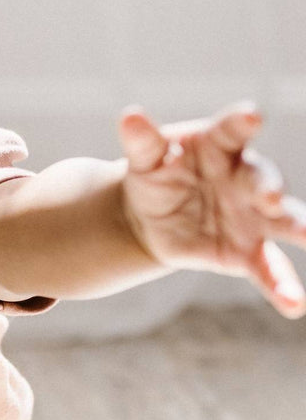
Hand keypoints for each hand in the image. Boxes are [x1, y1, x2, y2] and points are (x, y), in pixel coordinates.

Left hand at [117, 100, 305, 318]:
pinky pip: (268, 270)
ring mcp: (252, 217)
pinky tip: (294, 305)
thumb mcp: (145, 158)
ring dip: (298, 227)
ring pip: (282, 221)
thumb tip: (130, 115)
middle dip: (267, 186)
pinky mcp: (246, 252)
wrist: (148, 216)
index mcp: (221, 147)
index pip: (233, 131)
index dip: (242, 122)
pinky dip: (282, 288)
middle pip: (261, 178)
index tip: (251, 115)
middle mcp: (246, 179)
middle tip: (267, 196)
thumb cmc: (155, 174)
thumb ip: (141, 140)